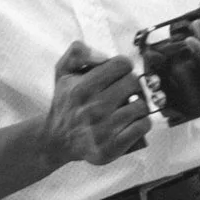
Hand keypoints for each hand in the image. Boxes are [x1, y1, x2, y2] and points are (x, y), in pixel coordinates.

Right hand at [43, 38, 152, 166]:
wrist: (55, 141)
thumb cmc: (65, 103)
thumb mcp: (62, 72)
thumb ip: (77, 52)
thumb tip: (104, 57)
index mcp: (81, 88)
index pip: (122, 64)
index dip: (121, 67)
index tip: (115, 76)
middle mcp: (92, 109)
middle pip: (134, 82)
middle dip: (130, 86)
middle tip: (121, 93)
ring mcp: (102, 130)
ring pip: (141, 105)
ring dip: (136, 106)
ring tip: (124, 109)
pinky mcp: (111, 147)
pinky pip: (143, 126)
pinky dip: (141, 123)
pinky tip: (129, 123)